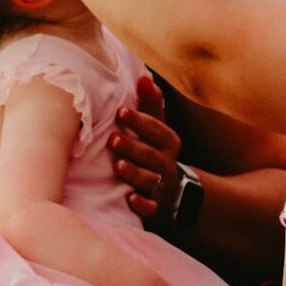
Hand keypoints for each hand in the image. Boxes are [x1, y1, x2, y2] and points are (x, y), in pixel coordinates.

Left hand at [109, 75, 180, 221]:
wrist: (173, 190)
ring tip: (119, 166)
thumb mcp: (156, 127)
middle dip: (133, 146)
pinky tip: (131, 199)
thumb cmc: (155, 150)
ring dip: (135, 173)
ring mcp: (162, 186)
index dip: (139, 120)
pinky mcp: (156, 208)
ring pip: (151, 180)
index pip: (156, 128)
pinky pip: (152, 208)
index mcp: (168, 141)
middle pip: (152, 154)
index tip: (120, 112)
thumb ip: (150, 103)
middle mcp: (167, 163)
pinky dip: (143, 204)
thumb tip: (143, 77)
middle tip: (112, 139)